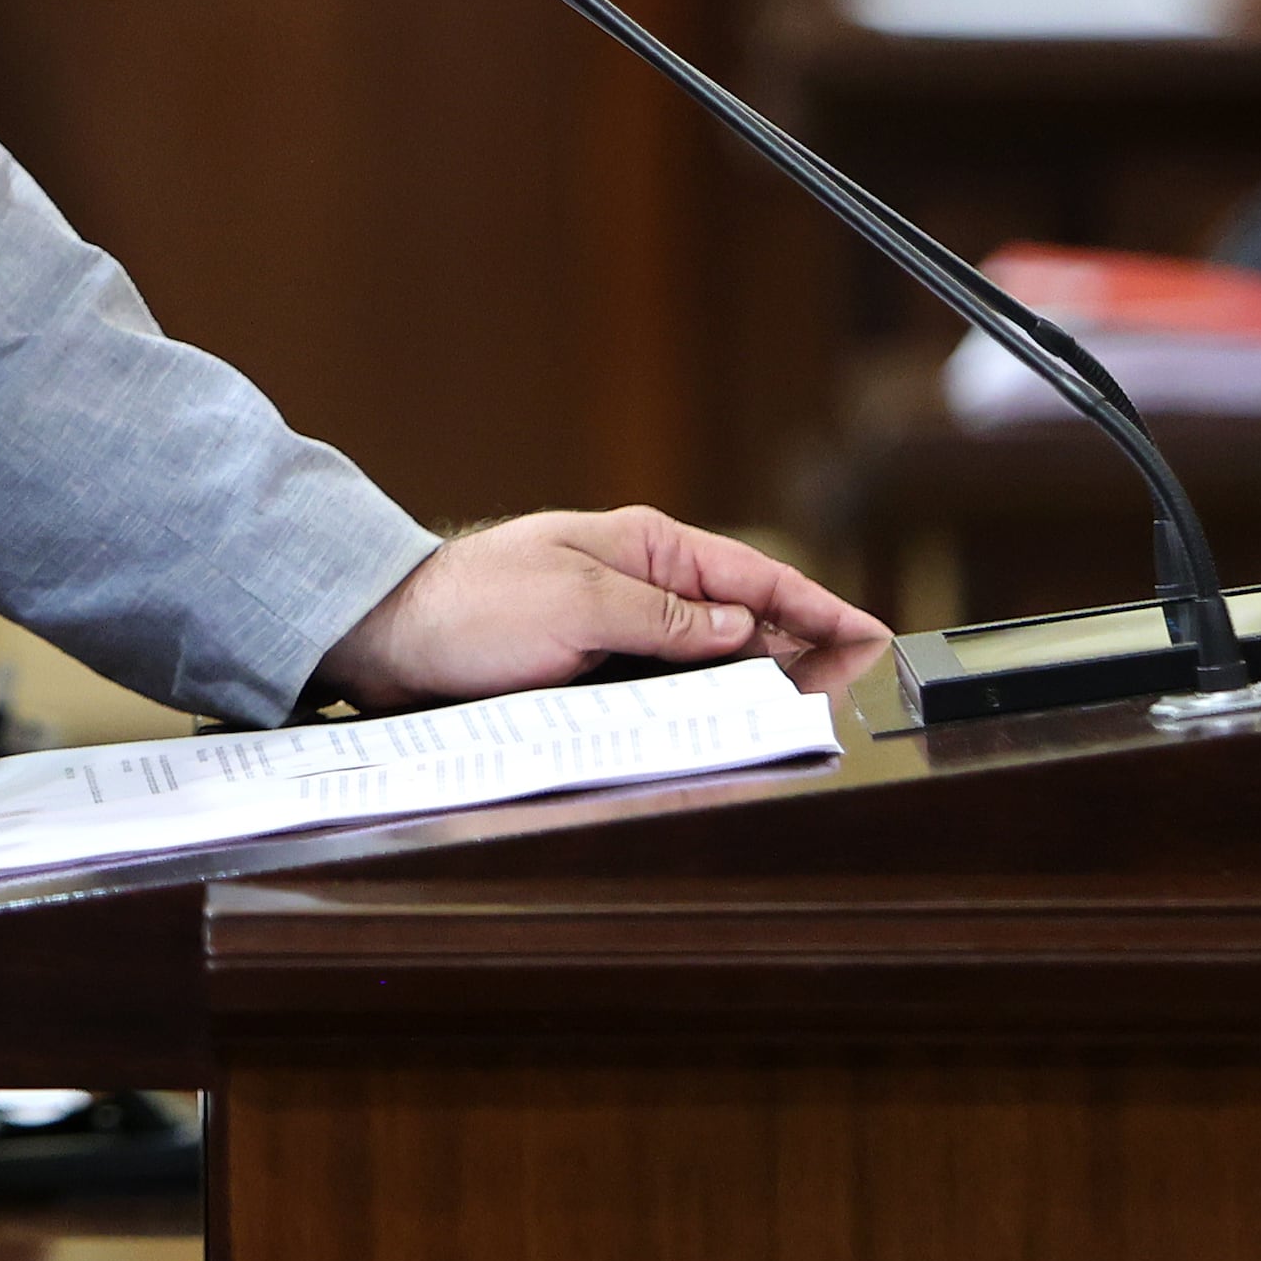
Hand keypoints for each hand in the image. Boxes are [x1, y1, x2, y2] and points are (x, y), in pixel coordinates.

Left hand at [314, 509, 890, 711]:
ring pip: (713, 650)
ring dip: (760, 673)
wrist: (391, 637)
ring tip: (813, 702)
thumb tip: (743, 625)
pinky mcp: (595, 658)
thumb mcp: (576, 606)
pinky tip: (733, 714)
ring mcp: (620, 619)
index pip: (754, 574)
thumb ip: (665, 618)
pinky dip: (710, 693)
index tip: (869, 633)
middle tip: (857, 683)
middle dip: (804, 644)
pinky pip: (671, 677)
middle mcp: (640, 579)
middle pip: (745, 614)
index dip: (817, 606)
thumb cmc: (470, 608)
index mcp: (644, 546)